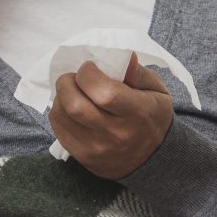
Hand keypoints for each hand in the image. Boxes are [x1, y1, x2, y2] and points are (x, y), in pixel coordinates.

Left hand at [50, 55, 173, 181]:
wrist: (152, 159)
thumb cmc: (152, 117)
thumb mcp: (157, 91)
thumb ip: (139, 73)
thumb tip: (125, 56)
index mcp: (138, 113)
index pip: (104, 92)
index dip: (88, 73)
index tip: (90, 67)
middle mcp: (116, 134)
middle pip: (75, 105)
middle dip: (67, 83)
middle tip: (74, 78)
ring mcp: (97, 148)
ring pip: (62, 116)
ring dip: (61, 97)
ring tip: (72, 92)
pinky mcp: (84, 157)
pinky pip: (59, 130)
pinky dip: (60, 113)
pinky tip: (71, 109)